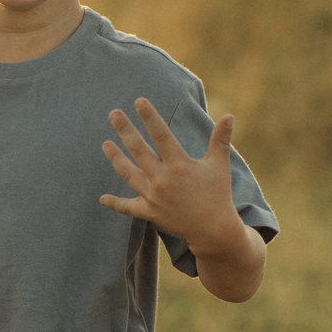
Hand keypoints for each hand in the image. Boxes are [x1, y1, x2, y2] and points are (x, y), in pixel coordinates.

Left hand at [98, 98, 248, 253]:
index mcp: (180, 165)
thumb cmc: (217, 194)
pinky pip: (128, 207)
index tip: (138, 101)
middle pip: (139, 150)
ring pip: (128, 173)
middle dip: (125, 130)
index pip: (161, 135)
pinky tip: (102, 198)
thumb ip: (220, 140)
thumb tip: (230, 116)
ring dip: (115, 158)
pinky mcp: (150, 212)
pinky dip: (115, 203)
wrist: (213, 230)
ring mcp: (154, 196)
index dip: (150, 117)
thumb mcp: (219, 165)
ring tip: (105, 143)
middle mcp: (163, 179)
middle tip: (113, 114)